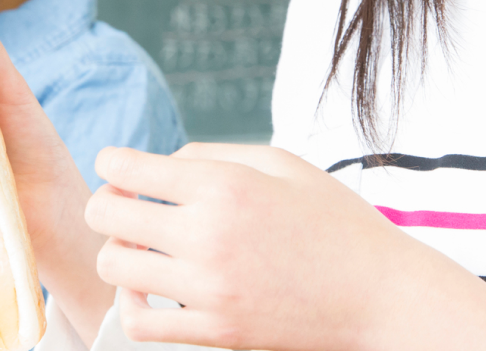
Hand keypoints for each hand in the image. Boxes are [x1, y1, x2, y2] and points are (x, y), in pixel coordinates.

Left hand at [86, 144, 485, 350]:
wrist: (379, 296)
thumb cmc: (334, 222)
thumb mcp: (280, 163)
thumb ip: (212, 154)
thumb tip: (160, 162)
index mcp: (223, 185)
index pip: (125, 167)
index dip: (113, 161)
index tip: (123, 168)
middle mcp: (208, 235)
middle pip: (105, 214)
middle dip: (107, 203)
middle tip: (128, 205)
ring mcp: (208, 289)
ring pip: (113, 267)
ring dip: (118, 252)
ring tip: (141, 247)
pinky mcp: (215, 331)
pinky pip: (139, 322)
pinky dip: (132, 304)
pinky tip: (151, 289)